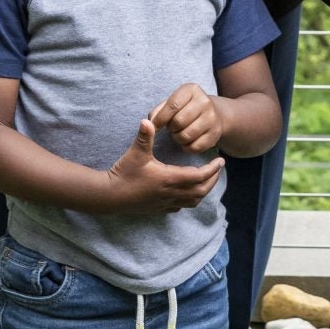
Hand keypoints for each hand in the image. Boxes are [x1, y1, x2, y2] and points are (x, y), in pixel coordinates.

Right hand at [102, 117, 223, 213]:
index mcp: (169, 179)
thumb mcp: (135, 153)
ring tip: (207, 180)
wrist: (109, 196)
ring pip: (192, 201)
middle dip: (213, 180)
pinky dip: (189, 200)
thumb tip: (148, 119)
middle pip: (201, 190)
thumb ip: (144, 136)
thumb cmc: (123, 174)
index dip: (212, 169)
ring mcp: (165, 203)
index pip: (199, 176)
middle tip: (218, 168)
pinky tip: (187, 192)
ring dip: (203, 191)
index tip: (221, 160)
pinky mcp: (158, 209)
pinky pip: (180, 207)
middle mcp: (170, 193)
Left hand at [151, 83, 226, 155]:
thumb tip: (148, 124)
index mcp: (192, 90)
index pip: (173, 105)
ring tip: (178, 134)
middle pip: (179, 121)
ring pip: (186, 135)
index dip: (161, 118)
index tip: (154, 127)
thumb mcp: (173, 102)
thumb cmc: (185, 108)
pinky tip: (186, 142)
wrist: (213, 114)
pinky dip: (186, 147)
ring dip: (177, 138)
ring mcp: (212, 118)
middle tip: (171, 128)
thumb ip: (158, 111)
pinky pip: (195, 147)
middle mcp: (204, 102)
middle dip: (171, 128)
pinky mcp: (215, 134)